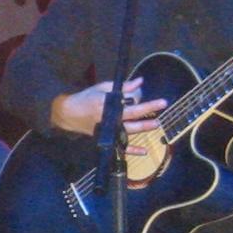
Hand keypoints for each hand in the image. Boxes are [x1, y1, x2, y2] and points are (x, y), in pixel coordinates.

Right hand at [52, 77, 167, 148]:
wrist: (69, 114)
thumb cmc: (86, 98)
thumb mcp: (102, 88)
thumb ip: (122, 87)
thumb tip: (140, 81)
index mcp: (107, 102)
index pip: (128, 99)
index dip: (141, 96)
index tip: (151, 95)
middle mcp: (109, 116)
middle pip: (132, 113)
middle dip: (149, 108)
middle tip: (163, 104)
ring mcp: (109, 129)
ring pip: (130, 129)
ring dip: (144, 127)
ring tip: (157, 123)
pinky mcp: (107, 138)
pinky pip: (121, 146)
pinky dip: (133, 150)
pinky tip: (144, 151)